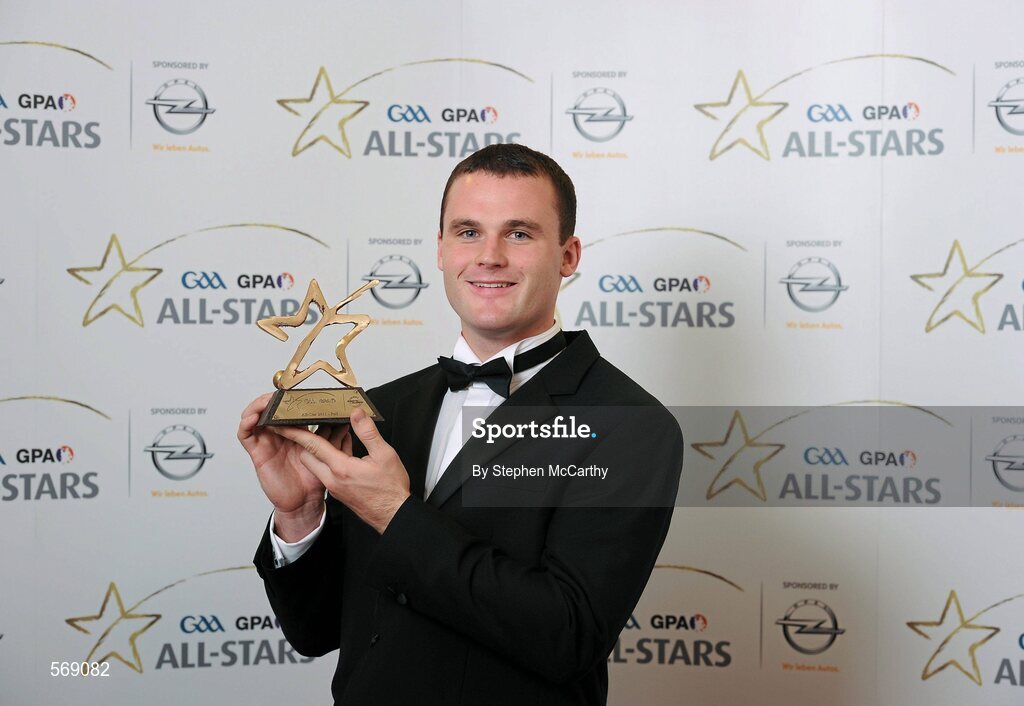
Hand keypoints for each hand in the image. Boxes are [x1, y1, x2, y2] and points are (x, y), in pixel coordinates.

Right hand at [237, 393, 348, 538]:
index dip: (290, 397)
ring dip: (257, 406)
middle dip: (273, 398)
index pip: (289, 408)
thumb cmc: (314, 479)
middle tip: (280, 393)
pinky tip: (253, 418)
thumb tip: (346, 419)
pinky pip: (245, 435)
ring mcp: (267, 442)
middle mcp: (280, 434)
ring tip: (265, 401)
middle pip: (270, 409)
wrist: (304, 502)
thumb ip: (334, 437)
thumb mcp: (327, 454)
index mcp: (296, 432)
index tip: (298, 389)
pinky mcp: (257, 452)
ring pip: (254, 416)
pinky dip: (246, 424)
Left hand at [268, 407, 410, 533]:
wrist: (394, 515)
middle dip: (307, 439)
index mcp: (341, 469)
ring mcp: (334, 486)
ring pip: (318, 463)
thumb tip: (356, 414)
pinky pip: (328, 469)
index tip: (281, 424)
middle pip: (308, 455)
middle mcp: (332, 479)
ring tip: (334, 430)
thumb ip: (368, 432)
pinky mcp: (339, 491)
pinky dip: (331, 456)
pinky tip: (344, 445)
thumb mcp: (384, 454)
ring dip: (322, 447)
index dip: (295, 432)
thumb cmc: (390, 489)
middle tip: (310, 424)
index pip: (312, 446)